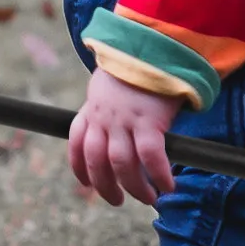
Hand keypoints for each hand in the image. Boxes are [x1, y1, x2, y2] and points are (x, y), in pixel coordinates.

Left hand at [68, 65, 183, 207]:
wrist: (152, 44)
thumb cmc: (137, 63)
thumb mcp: (110, 84)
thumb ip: (108, 105)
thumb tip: (117, 127)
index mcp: (92, 108)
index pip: (76, 143)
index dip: (79, 167)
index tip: (86, 184)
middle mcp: (104, 117)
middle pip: (96, 162)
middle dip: (105, 187)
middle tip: (118, 201)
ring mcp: (125, 120)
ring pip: (122, 165)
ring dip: (134, 187)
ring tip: (148, 198)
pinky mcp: (149, 120)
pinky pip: (151, 157)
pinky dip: (159, 175)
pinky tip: (168, 186)